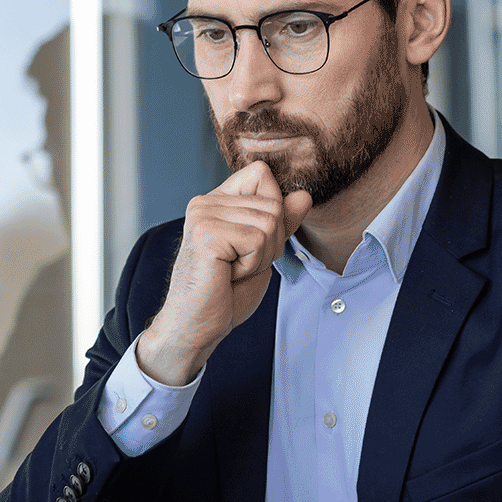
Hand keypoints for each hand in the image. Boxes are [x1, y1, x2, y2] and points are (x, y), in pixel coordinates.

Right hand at [137, 162, 311, 385]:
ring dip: (261, 256)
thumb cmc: (225, 294)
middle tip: (240, 265)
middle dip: (271, 243)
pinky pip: (257, 239)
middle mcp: (205, 202)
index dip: (274, 209)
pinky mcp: (206, 234)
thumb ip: (281, 223)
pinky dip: (252, 265)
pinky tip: (228, 275)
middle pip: (273, 203)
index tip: (251, 243)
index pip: (261, 174)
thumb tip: (304, 196)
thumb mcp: (262, 253)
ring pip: (269, 222)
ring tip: (233, 270)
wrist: (198, 327)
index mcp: (216, 201)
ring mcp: (203, 215)